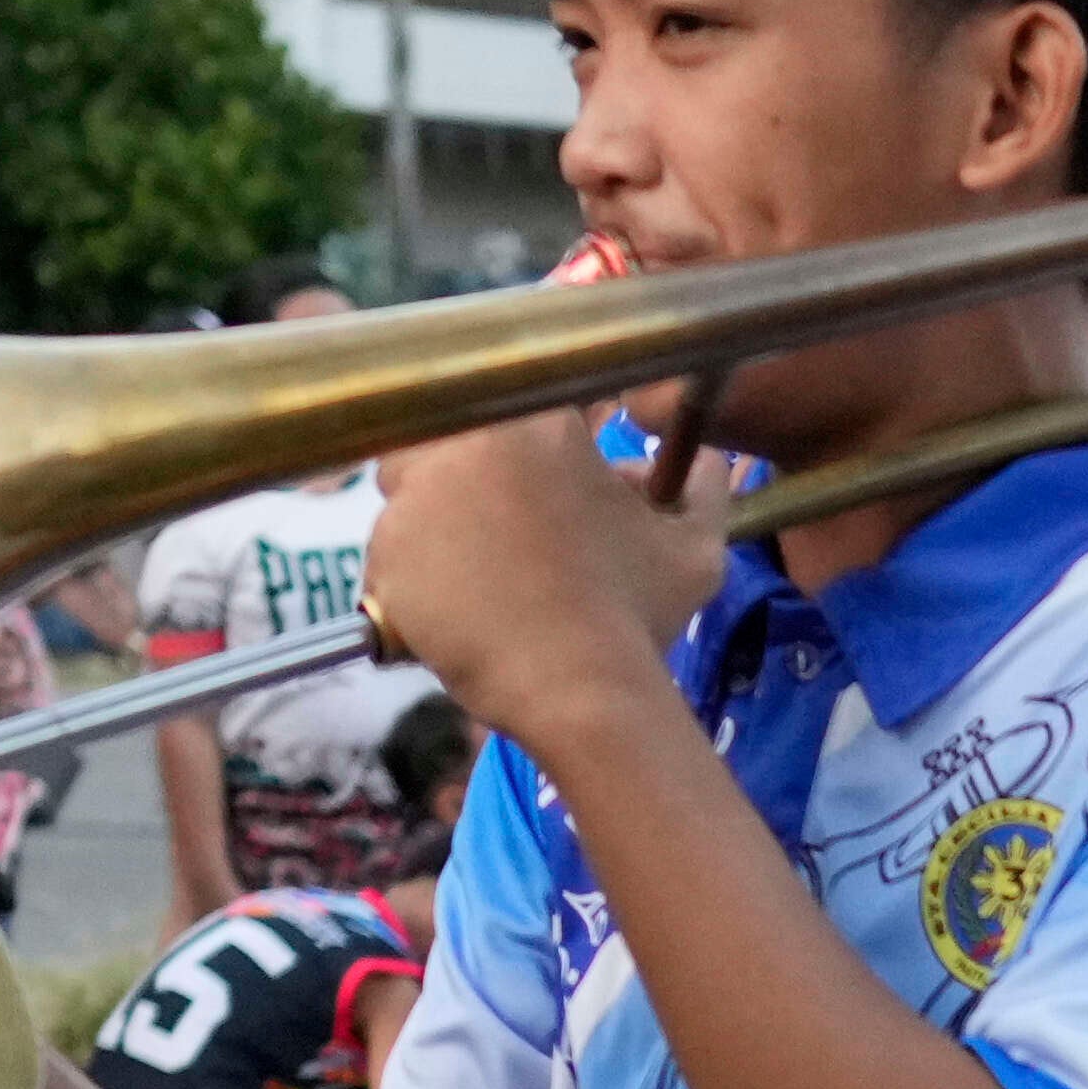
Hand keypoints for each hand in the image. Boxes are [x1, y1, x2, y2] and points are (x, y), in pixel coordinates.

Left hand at [361, 398, 727, 768]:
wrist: (581, 693)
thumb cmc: (638, 615)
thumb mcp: (694, 547)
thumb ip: (700, 486)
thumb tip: (702, 460)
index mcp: (541, 423)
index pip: (518, 395)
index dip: (524, 435)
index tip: (534, 467)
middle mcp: (469, 441)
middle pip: (449, 433)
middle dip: (470, 470)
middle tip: (501, 523)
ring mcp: (419, 495)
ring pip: (411, 487)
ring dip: (436, 516)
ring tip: (474, 569)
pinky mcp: (385, 550)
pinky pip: (390, 548)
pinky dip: (413, 572)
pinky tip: (453, 604)